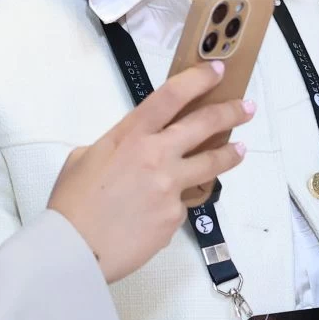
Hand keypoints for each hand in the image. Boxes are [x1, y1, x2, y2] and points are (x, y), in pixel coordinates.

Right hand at [47, 61, 252, 281]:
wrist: (74, 249)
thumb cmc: (71, 203)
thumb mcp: (83, 158)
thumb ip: (116, 146)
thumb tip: (133, 151)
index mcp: (130, 135)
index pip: (171, 96)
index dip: (198, 79)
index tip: (217, 71)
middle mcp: (157, 156)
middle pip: (204, 125)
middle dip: (230, 111)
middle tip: (247, 107)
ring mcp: (170, 186)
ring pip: (211, 164)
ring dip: (229, 153)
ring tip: (239, 149)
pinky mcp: (175, 216)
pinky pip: (182, 204)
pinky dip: (173, 204)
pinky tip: (155, 214)